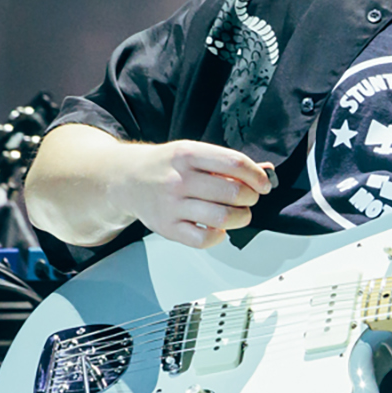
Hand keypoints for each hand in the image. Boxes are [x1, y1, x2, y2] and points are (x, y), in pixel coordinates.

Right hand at [111, 140, 272, 249]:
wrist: (126, 179)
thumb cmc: (165, 166)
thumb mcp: (192, 153)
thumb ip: (226, 163)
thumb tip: (265, 171)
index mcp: (187, 155)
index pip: (234, 163)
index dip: (257, 176)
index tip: (264, 184)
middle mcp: (179, 179)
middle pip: (232, 192)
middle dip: (250, 197)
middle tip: (249, 198)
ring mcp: (172, 205)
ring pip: (222, 217)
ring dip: (241, 218)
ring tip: (240, 214)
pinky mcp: (167, 228)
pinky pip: (203, 240)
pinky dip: (219, 236)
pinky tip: (218, 228)